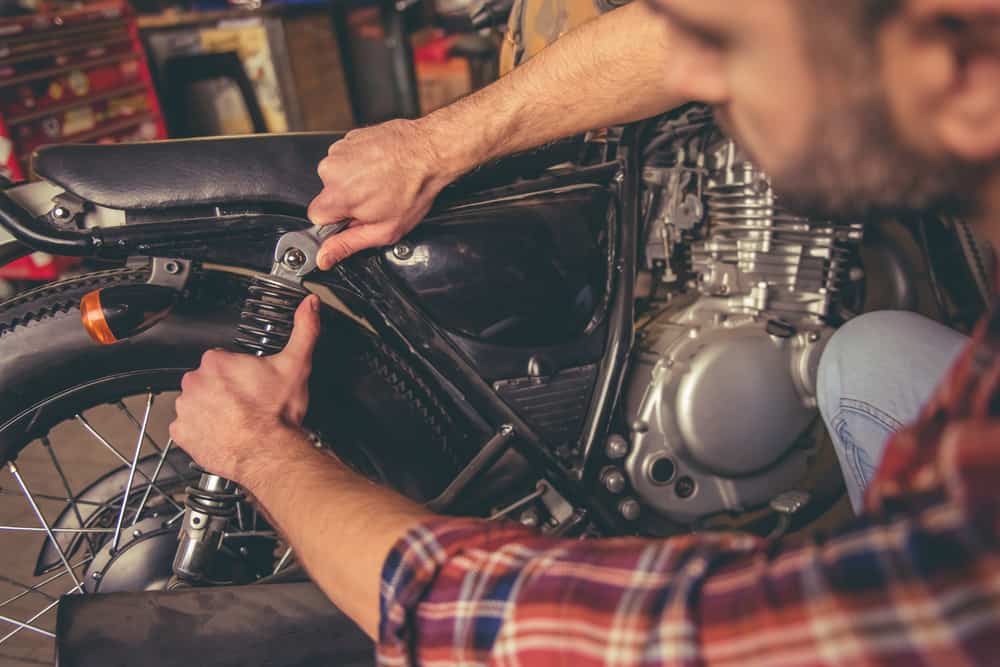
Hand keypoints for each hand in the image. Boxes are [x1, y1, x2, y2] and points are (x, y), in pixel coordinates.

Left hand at [169, 294, 320, 484]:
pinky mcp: (182, 433)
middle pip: (207, 381)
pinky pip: (186, 428)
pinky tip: (221, 432)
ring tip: (235, 419)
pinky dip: (199, 431)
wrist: (268, 452)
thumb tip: (309, 305)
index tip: (250, 383)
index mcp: (217, 362)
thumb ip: (304, 330)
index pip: (220, 359)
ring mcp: (186, 408)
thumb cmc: (277, 414)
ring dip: (210, 409)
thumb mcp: (296, 365)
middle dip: (222, 390)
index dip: (237, 371)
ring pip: (196, 403)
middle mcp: (195, 382)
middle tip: (245, 402)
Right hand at [307, 119, 461, 268]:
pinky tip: (381, 168)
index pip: (316, 218)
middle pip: (328, 196)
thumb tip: (324, 257)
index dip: (338, 222)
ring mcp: (340, 150)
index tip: (356, 218)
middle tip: (376, 200)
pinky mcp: (349, 138)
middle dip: (348, 202)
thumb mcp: (384, 230)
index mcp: (336, 196)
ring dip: (355, 182)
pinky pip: (346, 159)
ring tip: (381, 182)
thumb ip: (348, 245)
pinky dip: (360, 165)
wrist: (430, 151)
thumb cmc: (414, 188)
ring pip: (337, 176)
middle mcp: (332, 170)